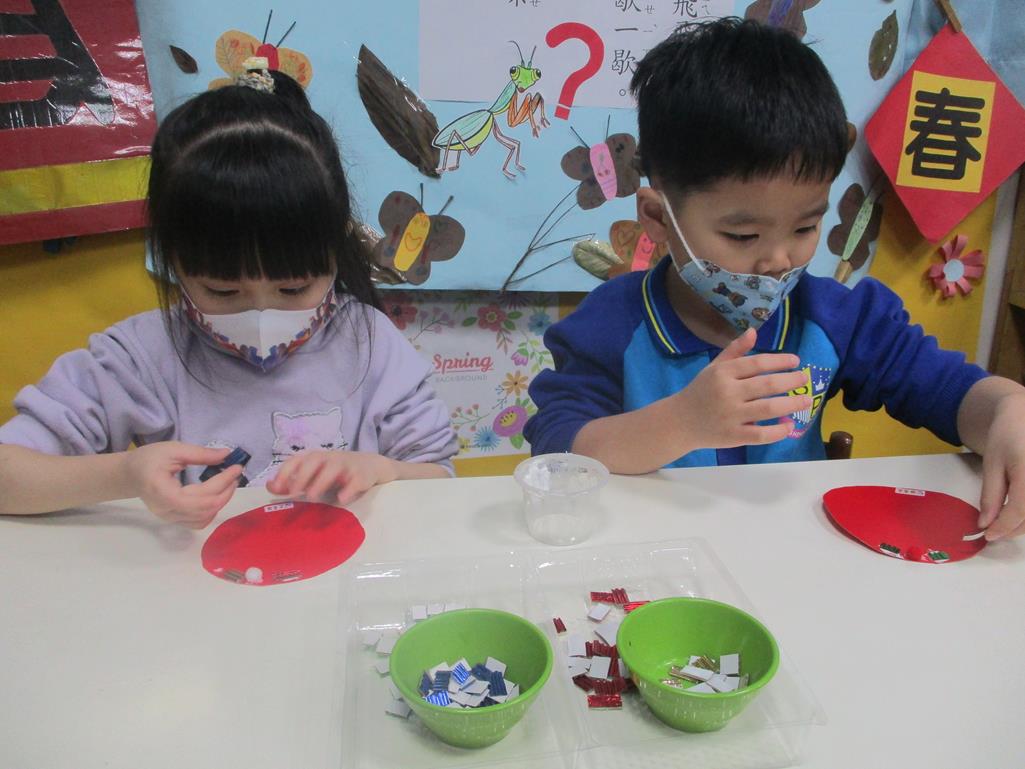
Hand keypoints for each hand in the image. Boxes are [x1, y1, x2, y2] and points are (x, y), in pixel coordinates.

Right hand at [124, 442, 242, 528]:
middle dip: (226, 492)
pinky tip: (216, 496)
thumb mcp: (173, 449)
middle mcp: (168, 511)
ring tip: (228, 485)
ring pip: (203, 519)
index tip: (236, 468)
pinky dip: (211, 511)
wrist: (130, 474)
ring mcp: (170, 518)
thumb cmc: (149, 459)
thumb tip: (226, 455)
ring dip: (220, 503)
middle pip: (205, 509)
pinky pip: (197, 522)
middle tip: (235, 476)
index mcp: (165, 493)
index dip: (223, 482)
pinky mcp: (173, 520)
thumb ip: (200, 454)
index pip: (202, 495)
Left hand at [266, 451, 398, 505]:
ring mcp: (346, 465)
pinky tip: (342, 499)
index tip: (275, 487)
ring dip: (321, 480)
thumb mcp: (313, 475)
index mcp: (315, 458)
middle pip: (314, 460)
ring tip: (313, 496)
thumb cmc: (335, 473)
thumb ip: (291, 482)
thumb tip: (269, 486)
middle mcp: (329, 459)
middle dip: (302, 475)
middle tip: (294, 491)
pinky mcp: (361, 475)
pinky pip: (355, 480)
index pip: (296, 460)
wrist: (369, 466)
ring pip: (333, 468)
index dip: (285, 472)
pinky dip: (348, 489)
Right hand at [674, 328, 811, 449]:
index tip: (796, 361)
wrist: (679, 422)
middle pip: (767, 385)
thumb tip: (754, 331)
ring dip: (791, 404)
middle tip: (805, 379)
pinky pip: (760, 435)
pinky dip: (778, 432)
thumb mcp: (713, 367)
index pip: (757, 363)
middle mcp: (728, 392)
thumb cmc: (700, 392)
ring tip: (806, 400)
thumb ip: (735, 351)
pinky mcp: (733, 436)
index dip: (780, 361)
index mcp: (723, 373)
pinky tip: (789, 426)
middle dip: (791, 381)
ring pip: (768, 409)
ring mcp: (731, 416)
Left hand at [978, 393, 1024, 539]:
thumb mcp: (992, 464)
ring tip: (1006, 523)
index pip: (1020, 509)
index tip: (988, 536)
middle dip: (1015, 529)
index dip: (1004, 527)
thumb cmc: (1006, 437)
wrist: (1024, 417)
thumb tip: (986, 524)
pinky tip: (1019, 513)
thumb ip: (991, 496)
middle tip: (995, 532)